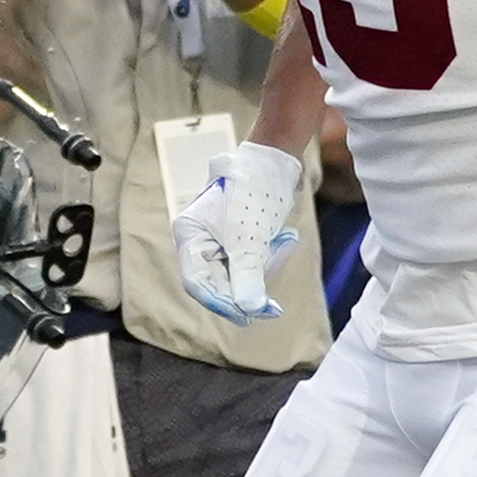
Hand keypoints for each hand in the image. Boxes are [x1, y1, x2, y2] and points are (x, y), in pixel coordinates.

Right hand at [175, 138, 305, 320]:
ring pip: (238, 273)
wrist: (276, 159)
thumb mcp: (250, 240)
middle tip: (274, 305)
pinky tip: (286, 238)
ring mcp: (217, 238)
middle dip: (249, 288)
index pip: (196, 282)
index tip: (246, 317)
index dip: (220, 303)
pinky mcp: (237, 236)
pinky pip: (251, 260)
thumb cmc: (255, 192)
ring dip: (265, 266)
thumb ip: (248, 277)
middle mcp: (198, 238)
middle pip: (219, 281)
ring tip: (285, 241)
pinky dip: (269, 255)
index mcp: (190, 235)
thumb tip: (250, 311)